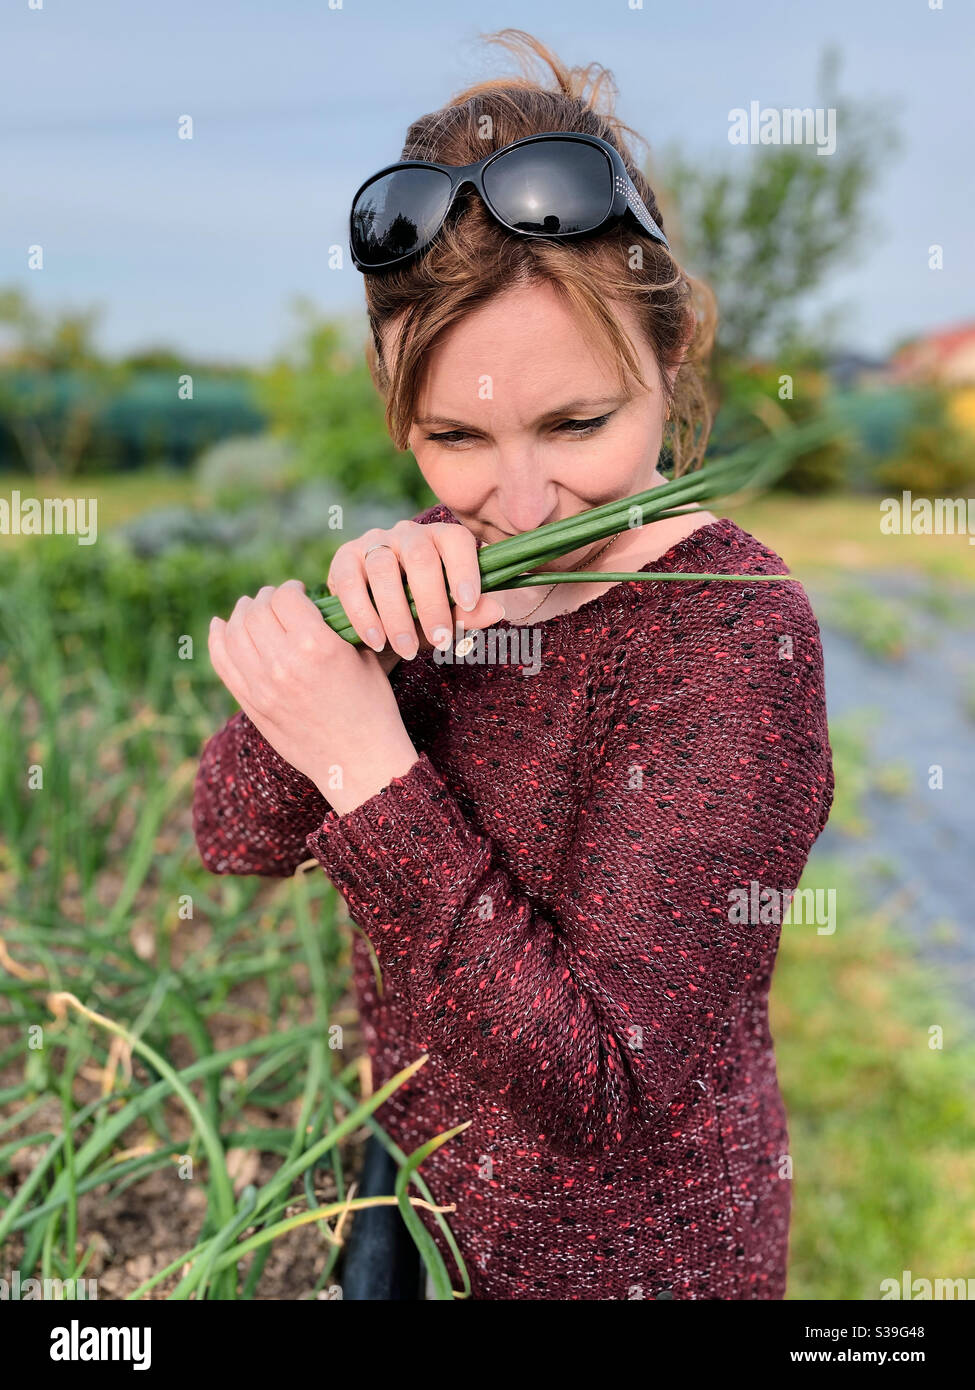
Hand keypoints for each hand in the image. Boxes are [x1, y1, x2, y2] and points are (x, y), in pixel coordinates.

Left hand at [208, 579, 420, 814]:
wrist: (358, 762)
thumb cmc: (371, 707)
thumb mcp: (364, 657)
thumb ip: (335, 627)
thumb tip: (313, 604)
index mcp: (316, 646)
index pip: (285, 597)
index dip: (291, 589)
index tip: (299, 591)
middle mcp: (283, 663)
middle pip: (256, 611)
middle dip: (265, 599)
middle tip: (275, 599)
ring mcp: (261, 686)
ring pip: (233, 632)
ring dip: (241, 614)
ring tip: (251, 610)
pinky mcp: (251, 704)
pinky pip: (222, 662)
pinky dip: (217, 639)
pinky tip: (221, 626)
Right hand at [326, 519, 504, 660]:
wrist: (377, 626)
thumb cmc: (419, 617)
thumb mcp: (446, 618)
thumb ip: (467, 614)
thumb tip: (495, 610)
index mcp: (440, 539)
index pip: (456, 540)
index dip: (464, 569)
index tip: (469, 603)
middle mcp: (407, 534)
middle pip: (420, 557)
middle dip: (432, 603)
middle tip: (441, 640)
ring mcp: (373, 543)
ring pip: (383, 569)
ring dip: (397, 614)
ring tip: (407, 649)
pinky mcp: (343, 559)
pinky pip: (350, 583)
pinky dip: (363, 614)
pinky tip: (376, 640)